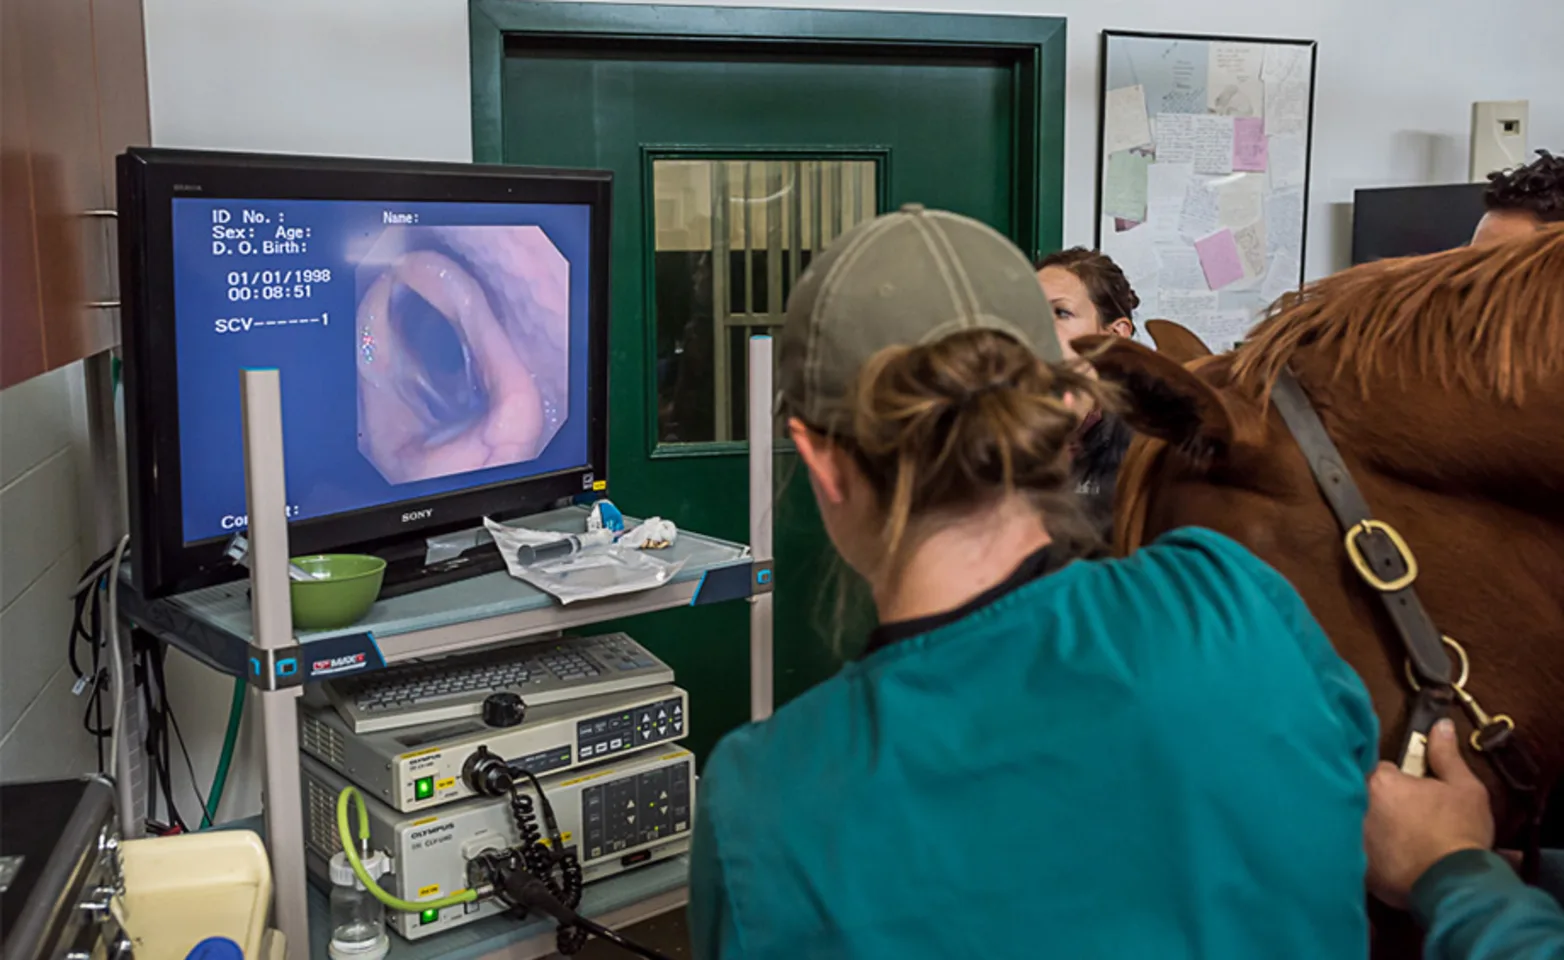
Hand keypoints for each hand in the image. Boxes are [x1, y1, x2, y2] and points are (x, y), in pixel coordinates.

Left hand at [1364, 718, 1495, 908]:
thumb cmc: (1460, 833)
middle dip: (1372, 799)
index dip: (1393, 778)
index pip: (1377, 769)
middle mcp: (1357, 806)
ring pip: (1351, 822)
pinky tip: (1384, 858)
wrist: (1455, 884)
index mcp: (1380, 782)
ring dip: (1366, 825)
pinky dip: (1365, 853)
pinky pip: (1353, 852)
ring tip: (1391, 837)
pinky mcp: (1354, 867)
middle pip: (1359, 793)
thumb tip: (1439, 726)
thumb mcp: (1464, 788)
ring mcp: (1352, 837)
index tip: (1404, 789)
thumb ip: (1446, 755)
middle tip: (1398, 815)